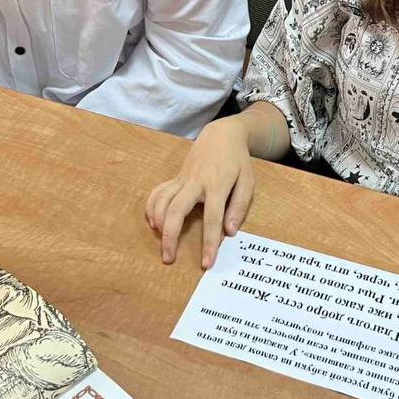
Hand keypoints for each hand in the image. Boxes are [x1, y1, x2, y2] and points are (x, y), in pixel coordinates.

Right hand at [145, 117, 255, 268]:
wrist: (221, 136)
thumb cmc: (237, 162)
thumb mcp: (248, 182)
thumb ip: (238, 206)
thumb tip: (229, 231)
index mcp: (217, 185)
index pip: (212, 218)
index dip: (209, 242)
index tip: (206, 263)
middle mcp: (195, 182)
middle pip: (176, 210)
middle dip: (170, 236)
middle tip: (168, 258)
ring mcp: (182, 179)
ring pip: (162, 201)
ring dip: (157, 223)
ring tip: (162, 244)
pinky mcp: (175, 177)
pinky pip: (157, 192)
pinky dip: (151, 208)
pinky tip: (154, 223)